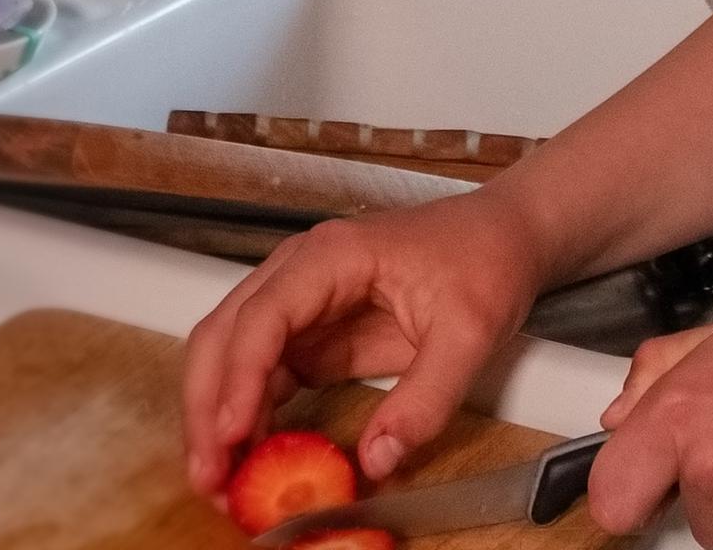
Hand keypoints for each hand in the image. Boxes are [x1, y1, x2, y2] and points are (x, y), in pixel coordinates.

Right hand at [180, 191, 549, 493]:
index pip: (264, 316)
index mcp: (333, 256)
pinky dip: (248, 414)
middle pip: (224, 334)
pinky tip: (249, 455)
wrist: (504, 236)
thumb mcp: (470, 333)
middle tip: (210, 472)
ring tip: (220, 476)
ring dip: (217, 414)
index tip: (231, 432)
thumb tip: (377, 459)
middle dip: (207, 405)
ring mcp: (302, 302)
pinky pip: (264, 372)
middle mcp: (301, 273)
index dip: (239, 377)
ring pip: (231, 354)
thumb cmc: (485, 261)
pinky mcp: (313, 331)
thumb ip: (426, 399)